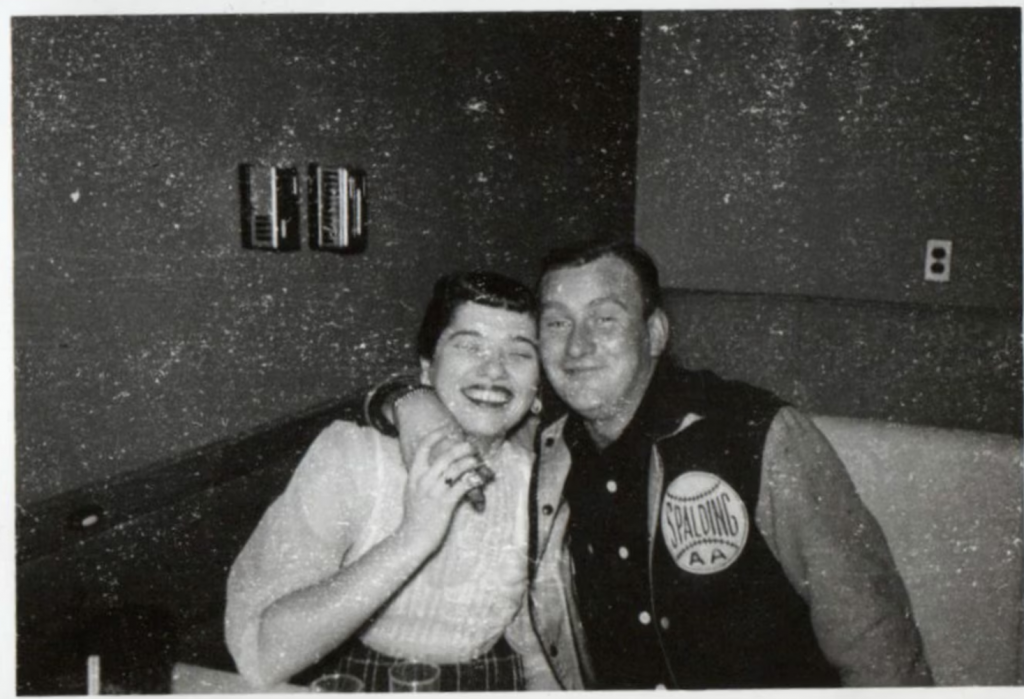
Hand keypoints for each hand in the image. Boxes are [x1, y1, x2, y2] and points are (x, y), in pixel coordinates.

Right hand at [397, 427, 484, 552]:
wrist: (411, 539)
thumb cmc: (414, 517)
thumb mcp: (411, 493)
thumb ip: (420, 479)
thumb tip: (431, 468)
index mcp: (414, 476)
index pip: (423, 448)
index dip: (435, 436)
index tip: (447, 431)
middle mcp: (423, 481)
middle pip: (445, 456)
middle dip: (461, 448)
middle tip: (471, 447)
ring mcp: (434, 492)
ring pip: (456, 468)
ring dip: (470, 462)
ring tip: (478, 462)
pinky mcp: (445, 504)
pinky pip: (463, 486)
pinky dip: (474, 480)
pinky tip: (480, 479)